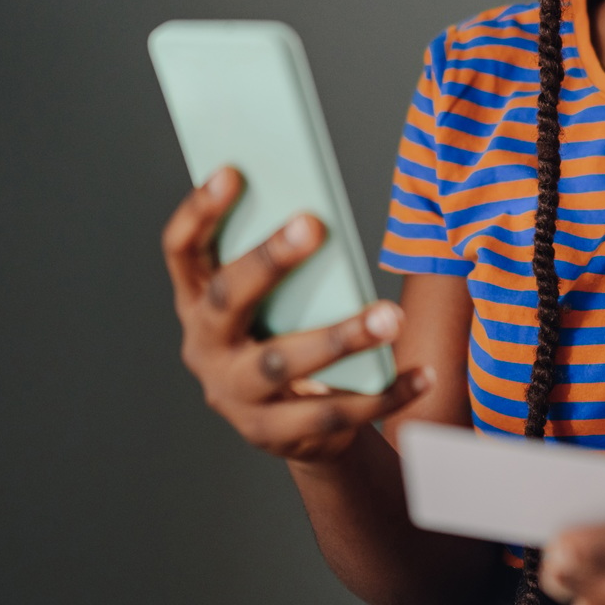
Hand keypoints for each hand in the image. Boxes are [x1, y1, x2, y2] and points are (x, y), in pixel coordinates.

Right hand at [162, 166, 429, 461]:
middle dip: (268, 262)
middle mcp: (205, 348)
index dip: (199, 212)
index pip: (182, 252)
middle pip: (228, 300)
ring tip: (390, 316)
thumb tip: (321, 210)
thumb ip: (283, 265)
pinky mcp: (273, 434)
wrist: (292, 426)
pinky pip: (334, 412)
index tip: (231, 171)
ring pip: (282, 363)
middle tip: (314, 224)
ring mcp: (235, 396)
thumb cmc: (285, 335)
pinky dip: (385, 393)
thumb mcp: (272, 301)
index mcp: (197, 303)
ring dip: (340, 337)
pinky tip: (422, 374)